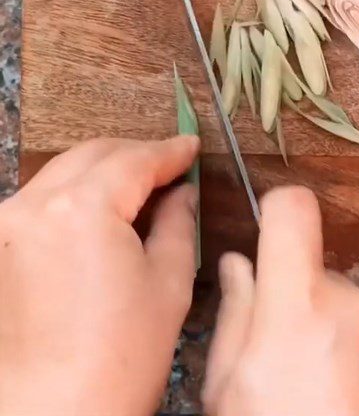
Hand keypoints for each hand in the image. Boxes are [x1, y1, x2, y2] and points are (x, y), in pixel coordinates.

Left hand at [0, 135, 199, 415]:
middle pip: (93, 155)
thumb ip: (177, 222)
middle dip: (136, 155)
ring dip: (103, 173)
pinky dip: (75, 196)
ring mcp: (5, 229)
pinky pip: (40, 202)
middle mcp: (33, 208)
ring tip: (140, 190)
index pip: (135, 160)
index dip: (170, 151)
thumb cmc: (116, 360)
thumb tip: (181, 193)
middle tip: (171, 167)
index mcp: (82, 210)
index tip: (191, 147)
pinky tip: (102, 215)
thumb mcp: (168, 283)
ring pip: (62, 174)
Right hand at [202, 186, 358, 415]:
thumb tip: (239, 265)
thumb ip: (233, 318)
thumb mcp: (226, 396)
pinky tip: (339, 409)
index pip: (294, 209)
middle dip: (291, 302)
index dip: (274, 211)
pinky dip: (351, 360)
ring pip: (342, 308)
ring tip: (307, 396)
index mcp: (299, 305)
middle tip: (272, 363)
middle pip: (314, 270)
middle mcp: (354, 306)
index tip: (263, 234)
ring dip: (323, 335)